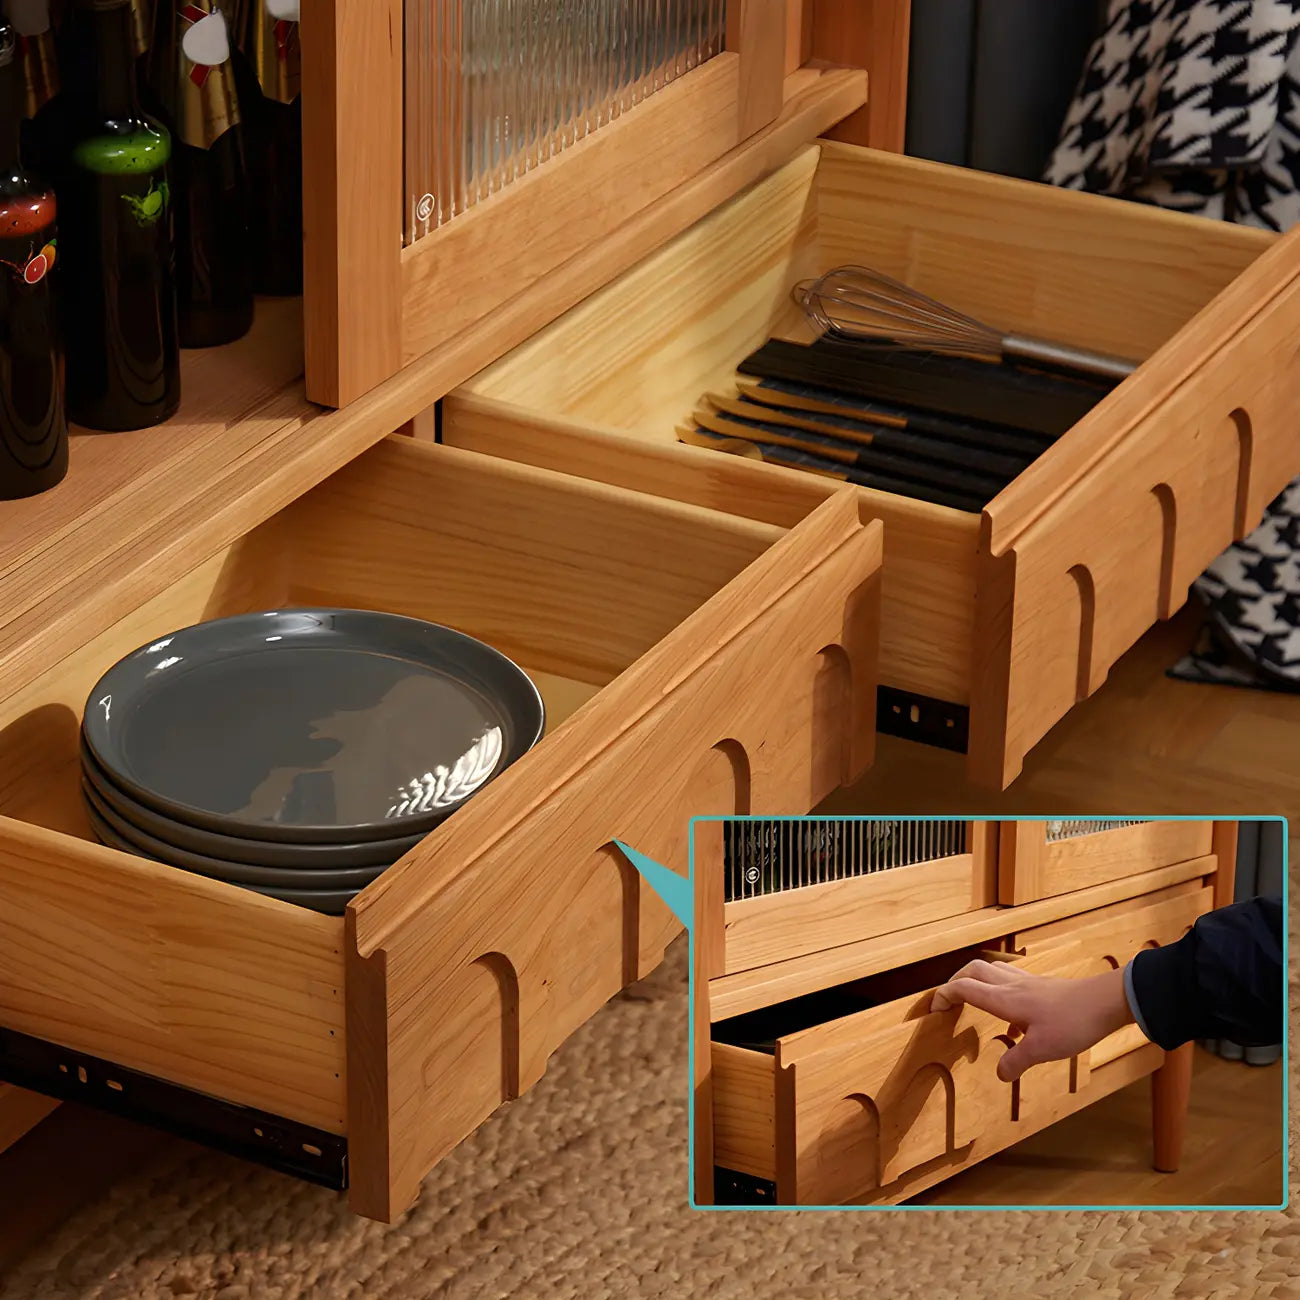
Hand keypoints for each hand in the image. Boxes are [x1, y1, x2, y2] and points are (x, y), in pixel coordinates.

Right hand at [929, 958, 1138, 1081]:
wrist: (1106, 1001)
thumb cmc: (1073, 1022)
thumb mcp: (1042, 1049)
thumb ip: (1016, 1061)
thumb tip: (999, 1073)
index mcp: (1005, 999)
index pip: (964, 988)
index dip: (944, 995)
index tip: (934, 1008)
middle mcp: (1012, 986)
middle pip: (973, 970)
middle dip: (955, 981)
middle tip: (948, 998)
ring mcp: (1028, 983)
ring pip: (992, 971)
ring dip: (976, 980)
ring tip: (973, 1000)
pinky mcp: (1042, 987)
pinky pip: (1011, 980)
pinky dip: (999, 991)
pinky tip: (1011, 1018)